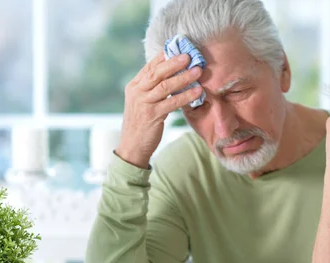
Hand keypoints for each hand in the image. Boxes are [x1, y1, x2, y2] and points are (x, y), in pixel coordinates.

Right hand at [116, 51, 203, 168]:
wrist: (132, 147)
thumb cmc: (141, 124)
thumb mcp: (142, 102)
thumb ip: (152, 89)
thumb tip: (171, 75)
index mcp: (134, 86)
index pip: (150, 67)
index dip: (164, 57)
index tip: (178, 48)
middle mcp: (137, 92)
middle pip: (156, 73)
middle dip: (174, 63)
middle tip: (189, 56)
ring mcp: (143, 103)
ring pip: (165, 86)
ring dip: (183, 78)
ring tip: (197, 71)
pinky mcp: (152, 116)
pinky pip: (172, 103)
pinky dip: (186, 96)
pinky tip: (197, 92)